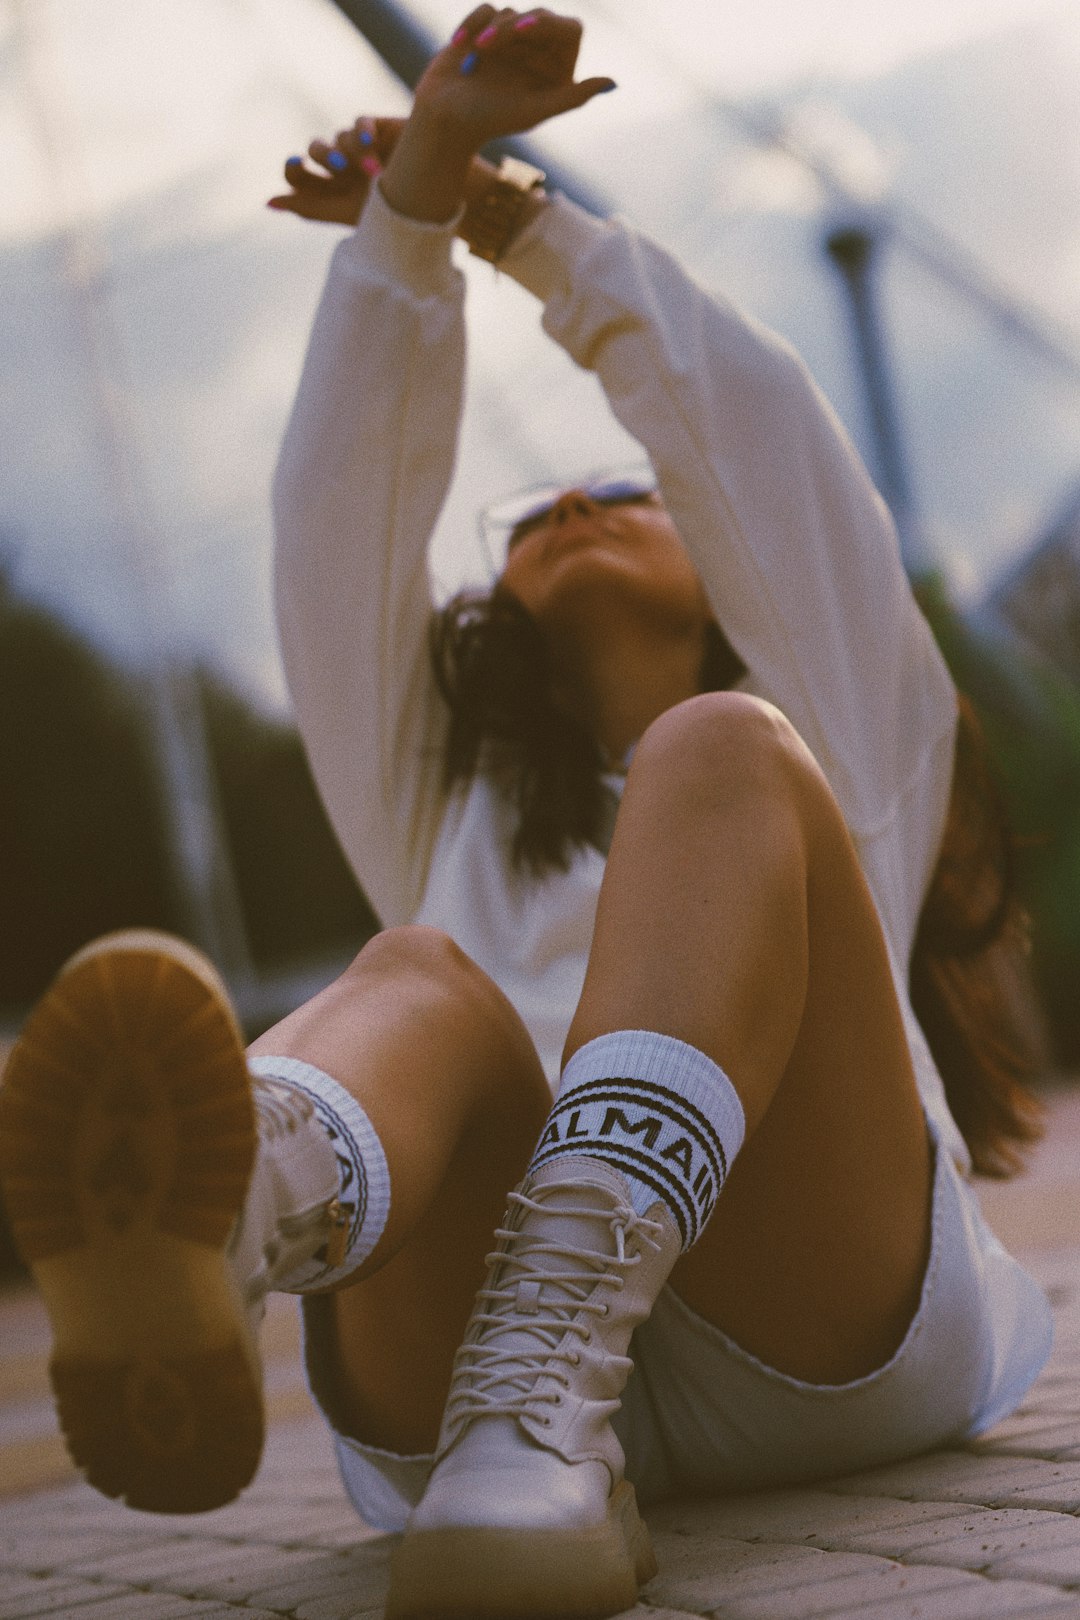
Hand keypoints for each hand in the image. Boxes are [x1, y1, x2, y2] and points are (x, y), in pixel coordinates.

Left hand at [267, 117, 403, 225]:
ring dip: (348, 153)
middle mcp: (343, 168)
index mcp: (332, 191)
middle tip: (338, 168)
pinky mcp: (380, 130)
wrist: (437, 202)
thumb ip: (308, 208)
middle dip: (320, 157)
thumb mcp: (347, 215)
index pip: (299, 173)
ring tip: (371, 171)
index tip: (296, 168)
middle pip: (314, 151)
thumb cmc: (395, 218)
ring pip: (336, 138)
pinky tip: (372, 143)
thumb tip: (268, 202)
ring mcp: (361, 148)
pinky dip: (361, 132)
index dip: (293, 170)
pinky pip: (359, 123)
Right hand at [415, 6, 615, 150]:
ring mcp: (513, 43)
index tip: (523, 30)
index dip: (549, 25)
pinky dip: (473, 23)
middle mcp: (539, 56)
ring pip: (511, 14)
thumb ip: (573, 98)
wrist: (444, 120)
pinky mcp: (487, 31)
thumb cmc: (489, 120)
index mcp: (557, 74)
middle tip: (486, 45)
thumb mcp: (534, 111)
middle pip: (540, 18)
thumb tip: (612, 83)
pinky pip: (488, 10)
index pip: (569, 30)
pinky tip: (459, 46)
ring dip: (492, 31)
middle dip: (511, 29)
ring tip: (474, 54)